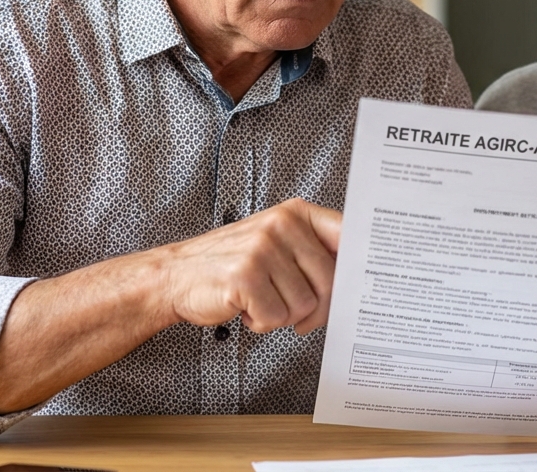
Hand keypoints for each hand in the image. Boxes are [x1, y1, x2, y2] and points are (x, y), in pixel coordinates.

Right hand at [158, 198, 341, 334]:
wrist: (175, 276)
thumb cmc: (228, 264)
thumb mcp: (274, 243)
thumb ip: (312, 252)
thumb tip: (354, 279)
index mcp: (294, 214)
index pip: (346, 233)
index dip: (358, 264)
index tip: (361, 284)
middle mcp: (280, 225)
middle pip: (330, 282)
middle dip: (314, 308)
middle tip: (290, 309)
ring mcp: (262, 249)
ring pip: (304, 305)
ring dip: (281, 315)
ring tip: (258, 299)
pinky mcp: (245, 276)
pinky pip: (276, 318)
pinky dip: (260, 323)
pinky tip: (244, 307)